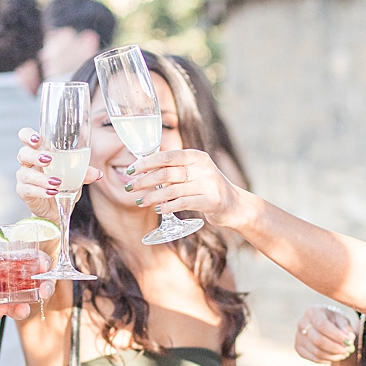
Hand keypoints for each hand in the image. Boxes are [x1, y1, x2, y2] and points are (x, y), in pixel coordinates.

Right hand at [15, 126, 101, 217]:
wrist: (56, 208)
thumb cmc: (63, 185)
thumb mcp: (75, 177)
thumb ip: (84, 173)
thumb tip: (97, 173)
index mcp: (39, 152)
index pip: (26, 137)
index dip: (28, 136)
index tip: (38, 139)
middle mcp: (28, 163)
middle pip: (23, 153)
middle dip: (34, 155)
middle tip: (49, 160)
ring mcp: (24, 178)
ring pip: (26, 174)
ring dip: (42, 178)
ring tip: (57, 182)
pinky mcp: (24, 192)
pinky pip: (28, 190)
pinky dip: (41, 191)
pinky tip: (52, 192)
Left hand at [127, 147, 249, 228]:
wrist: (234, 205)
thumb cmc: (207, 187)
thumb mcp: (194, 171)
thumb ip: (174, 168)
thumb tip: (142, 168)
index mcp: (196, 156)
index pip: (166, 156)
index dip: (146, 163)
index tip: (130, 170)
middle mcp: (203, 168)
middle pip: (166, 174)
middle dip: (144, 181)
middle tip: (130, 187)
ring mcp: (208, 185)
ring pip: (171, 191)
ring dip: (152, 197)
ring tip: (140, 201)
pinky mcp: (211, 201)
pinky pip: (182, 204)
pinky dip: (166, 207)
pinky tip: (158, 209)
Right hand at [294, 305, 357, 363]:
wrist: (322, 324)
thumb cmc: (333, 321)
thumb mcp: (342, 319)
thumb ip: (346, 328)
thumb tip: (349, 338)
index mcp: (313, 312)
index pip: (322, 325)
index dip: (336, 336)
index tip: (349, 341)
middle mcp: (302, 323)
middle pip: (318, 340)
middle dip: (335, 348)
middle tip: (346, 350)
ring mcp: (298, 336)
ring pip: (316, 351)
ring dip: (332, 356)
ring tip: (342, 354)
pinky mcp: (298, 347)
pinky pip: (313, 358)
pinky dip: (325, 360)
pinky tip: (333, 357)